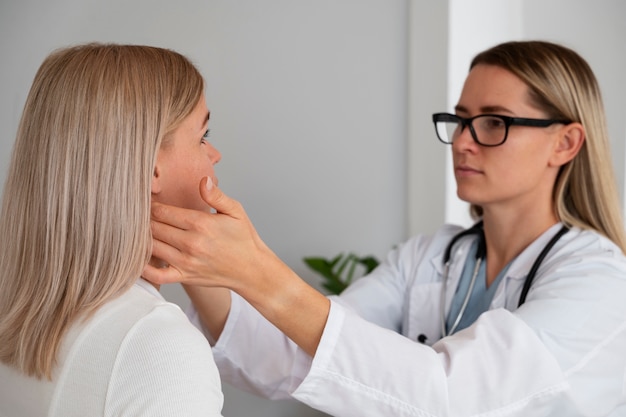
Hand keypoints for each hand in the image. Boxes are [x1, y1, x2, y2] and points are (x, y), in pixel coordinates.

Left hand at [143, 177, 330, 355]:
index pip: (163, 211)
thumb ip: (216, 195)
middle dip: (144, 220)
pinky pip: (157, 275)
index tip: (145, 201)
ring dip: (141, 238)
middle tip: (137, 215)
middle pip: (154, 227)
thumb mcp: (235, 211)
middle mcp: (191, 243)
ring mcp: (186, 262)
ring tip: (137, 231)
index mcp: (201, 224)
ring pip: (151, 247)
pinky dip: (143, 268)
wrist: (252, 270)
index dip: (151, 204)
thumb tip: (203, 180)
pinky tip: (138, 258)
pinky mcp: (184, 277)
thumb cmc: (244, 239)